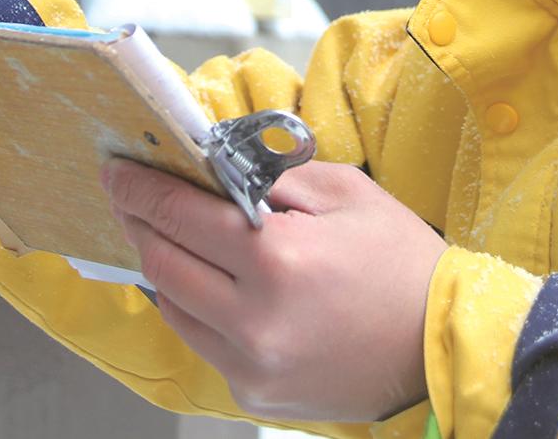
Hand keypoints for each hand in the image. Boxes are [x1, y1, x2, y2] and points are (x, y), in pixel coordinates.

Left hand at [102, 158, 448, 422]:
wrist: (441, 344)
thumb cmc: (402, 262)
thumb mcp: (346, 193)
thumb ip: (274, 174)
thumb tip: (215, 163)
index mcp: (277, 259)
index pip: (179, 215)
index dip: (139, 189)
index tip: (117, 172)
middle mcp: (255, 319)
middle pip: (162, 263)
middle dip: (139, 223)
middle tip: (129, 196)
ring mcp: (251, 364)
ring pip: (173, 308)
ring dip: (161, 267)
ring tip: (165, 235)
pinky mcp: (255, 394)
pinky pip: (203, 343)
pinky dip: (195, 308)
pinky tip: (206, 282)